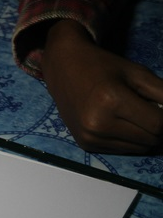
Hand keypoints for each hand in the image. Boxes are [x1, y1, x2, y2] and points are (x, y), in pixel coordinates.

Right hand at [41, 20, 162, 153]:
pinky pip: (122, 150)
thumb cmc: (102, 67)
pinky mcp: (86, 144)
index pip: (158, 124)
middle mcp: (98, 124)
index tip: (162, 107)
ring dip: (144, 135)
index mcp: (112, 101)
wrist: (64, 69)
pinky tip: (118, 122)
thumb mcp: (137, 73)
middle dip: (157, 127)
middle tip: (148, 110)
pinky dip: (128, 139)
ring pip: (138, 148)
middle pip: (150, 140)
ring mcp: (90, 137)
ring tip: (132, 115)